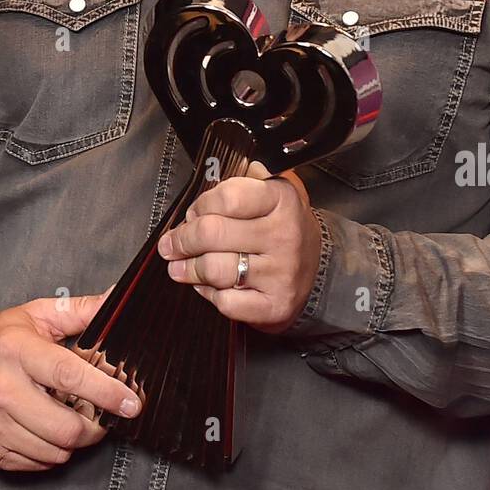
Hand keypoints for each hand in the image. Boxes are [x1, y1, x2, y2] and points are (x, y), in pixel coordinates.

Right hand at [0, 290, 140, 471]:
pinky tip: (48, 431)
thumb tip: (114, 299)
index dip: (106, 392)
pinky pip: (36, 464)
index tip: (131, 403)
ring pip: (54, 451)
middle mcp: (1, 389)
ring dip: (74, 441)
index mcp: (16, 350)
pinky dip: (52, 452)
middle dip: (95, 427)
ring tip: (72, 420)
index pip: (68, 376)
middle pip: (65, 427)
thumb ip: (78, 311)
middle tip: (102, 416)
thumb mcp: (34, 316)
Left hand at [157, 162, 321, 331]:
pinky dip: (208, 294)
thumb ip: (238, 184)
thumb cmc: (282, 229)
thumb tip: (201, 190)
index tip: (192, 214)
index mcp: (282, 199)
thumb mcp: (270, 195)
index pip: (228, 197)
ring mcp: (281, 273)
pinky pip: (226, 302)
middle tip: (171, 244)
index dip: (201, 206)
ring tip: (179, 266)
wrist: (318, 271)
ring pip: (214, 269)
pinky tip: (207, 286)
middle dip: (182, 239)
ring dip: (188, 269)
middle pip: (212, 233)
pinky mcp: (275, 305)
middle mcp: (284, 235)